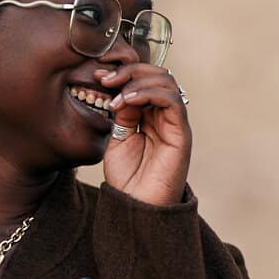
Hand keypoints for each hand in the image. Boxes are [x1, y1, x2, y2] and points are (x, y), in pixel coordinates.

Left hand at [95, 63, 190, 207]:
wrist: (136, 207)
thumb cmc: (127, 179)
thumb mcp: (117, 139)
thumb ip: (122, 113)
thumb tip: (120, 89)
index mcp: (149, 116)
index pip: (143, 80)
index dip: (122, 73)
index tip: (97, 75)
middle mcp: (164, 116)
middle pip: (156, 75)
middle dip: (129, 71)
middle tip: (105, 78)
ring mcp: (174, 123)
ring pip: (166, 82)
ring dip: (138, 80)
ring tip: (116, 94)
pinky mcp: (181, 133)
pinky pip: (172, 100)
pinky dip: (149, 93)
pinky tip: (128, 101)